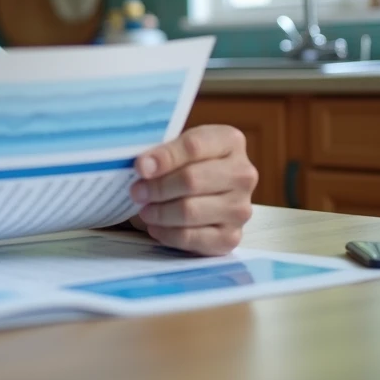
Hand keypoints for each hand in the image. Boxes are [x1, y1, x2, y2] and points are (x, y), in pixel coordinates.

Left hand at [128, 125, 256, 255]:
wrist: (204, 192)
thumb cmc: (185, 164)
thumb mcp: (177, 146)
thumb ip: (162, 152)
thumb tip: (143, 167)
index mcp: (230, 141)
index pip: (194, 146)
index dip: (164, 157)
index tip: (140, 167)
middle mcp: (243, 174)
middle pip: (192, 180)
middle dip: (157, 187)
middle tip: (136, 192)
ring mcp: (240, 208)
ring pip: (190, 211)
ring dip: (159, 212)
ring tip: (144, 210)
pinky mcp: (230, 237)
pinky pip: (192, 238)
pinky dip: (167, 233)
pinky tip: (156, 227)